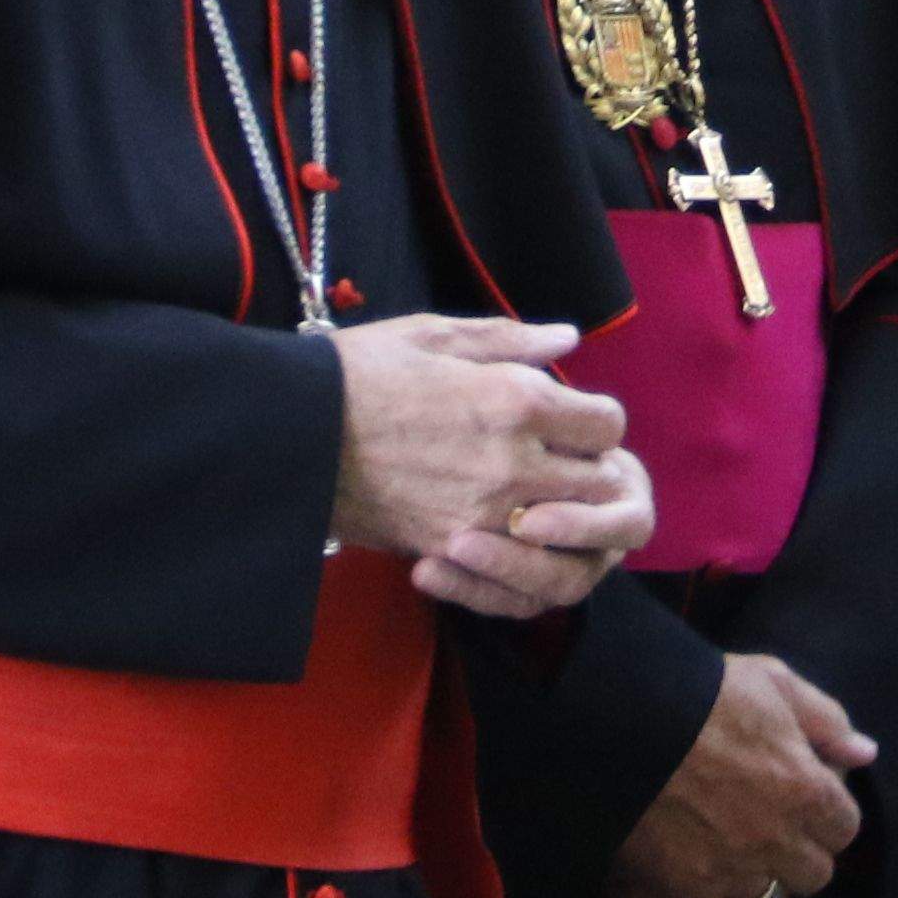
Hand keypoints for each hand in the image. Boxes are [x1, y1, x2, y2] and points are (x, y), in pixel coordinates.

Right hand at [328, 314, 641, 617]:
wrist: (291, 434)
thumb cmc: (358, 372)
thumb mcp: (434, 335)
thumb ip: (510, 339)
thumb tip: (567, 341)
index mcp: (515, 399)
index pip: (607, 424)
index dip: (595, 419)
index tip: (571, 417)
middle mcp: (513, 461)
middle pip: (597, 482)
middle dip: (588, 469)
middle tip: (561, 459)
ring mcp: (485, 512)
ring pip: (565, 530)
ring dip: (561, 513)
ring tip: (534, 494)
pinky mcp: (451, 546)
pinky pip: (518, 562)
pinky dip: (521, 547)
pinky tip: (500, 524)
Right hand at [609, 652, 873, 897]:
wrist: (626, 717)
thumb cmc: (704, 692)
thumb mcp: (773, 682)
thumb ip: (826, 720)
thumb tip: (864, 753)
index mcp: (805, 790)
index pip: (845, 829)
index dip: (826, 814)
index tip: (804, 798)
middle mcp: (776, 839)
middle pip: (812, 876)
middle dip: (797, 853)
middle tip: (769, 828)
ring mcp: (731, 869)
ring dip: (758, 884)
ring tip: (735, 859)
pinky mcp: (685, 889)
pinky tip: (700, 883)